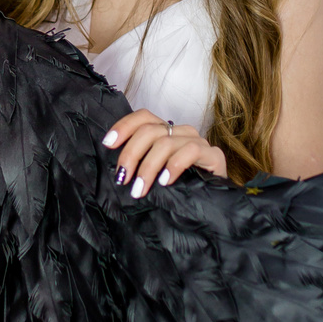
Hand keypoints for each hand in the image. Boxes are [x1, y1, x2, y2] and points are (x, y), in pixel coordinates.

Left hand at [101, 108, 227, 195]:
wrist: (214, 204)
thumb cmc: (180, 189)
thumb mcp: (155, 174)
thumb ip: (139, 164)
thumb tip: (117, 168)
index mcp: (166, 132)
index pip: (143, 117)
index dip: (124, 126)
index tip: (108, 144)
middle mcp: (181, 131)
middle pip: (150, 131)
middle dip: (131, 154)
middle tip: (123, 178)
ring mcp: (198, 141)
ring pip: (165, 143)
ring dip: (148, 167)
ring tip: (140, 189)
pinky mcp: (213, 154)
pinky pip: (190, 151)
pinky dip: (173, 166)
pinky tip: (165, 181)